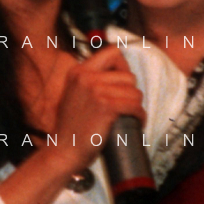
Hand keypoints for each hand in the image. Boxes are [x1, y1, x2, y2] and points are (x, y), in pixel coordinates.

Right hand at [54, 45, 145, 171]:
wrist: (64, 150)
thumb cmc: (70, 128)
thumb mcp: (74, 94)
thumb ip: (89, 81)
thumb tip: (118, 73)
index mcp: (78, 71)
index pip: (113, 52)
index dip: (124, 67)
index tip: (124, 84)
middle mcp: (86, 77)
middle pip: (128, 75)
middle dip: (131, 92)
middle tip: (126, 105)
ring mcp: (96, 90)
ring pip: (134, 92)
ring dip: (136, 106)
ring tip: (130, 116)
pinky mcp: (106, 106)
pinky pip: (135, 106)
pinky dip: (140, 116)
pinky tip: (136, 122)